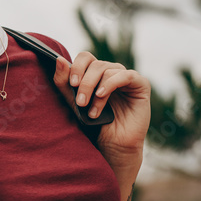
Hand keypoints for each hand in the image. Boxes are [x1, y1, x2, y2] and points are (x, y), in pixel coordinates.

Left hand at [53, 53, 150, 167]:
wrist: (113, 144)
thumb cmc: (94, 123)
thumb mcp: (74, 102)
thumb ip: (64, 83)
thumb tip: (59, 60)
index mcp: (95, 74)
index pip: (86, 57)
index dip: (77, 67)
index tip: (71, 84)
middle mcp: (111, 72)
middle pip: (95, 64)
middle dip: (85, 83)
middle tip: (80, 102)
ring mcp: (126, 77)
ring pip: (107, 70)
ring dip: (96, 91)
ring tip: (92, 111)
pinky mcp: (141, 85)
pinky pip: (126, 75)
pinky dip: (111, 84)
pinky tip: (102, 95)